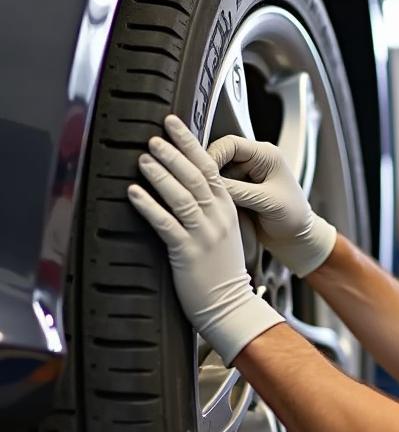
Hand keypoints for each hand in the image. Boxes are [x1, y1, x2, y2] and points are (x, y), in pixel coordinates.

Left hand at [127, 115, 283, 364]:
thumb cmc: (222, 274)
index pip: (210, 168)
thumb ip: (210, 210)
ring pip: (182, 196)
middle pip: (196, 177)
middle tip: (153, 137)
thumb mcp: (224, 235)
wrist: (231, 306)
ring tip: (142, 158)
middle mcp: (218, 219)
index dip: (191, 144)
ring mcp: (205, 235)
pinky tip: (134, 192)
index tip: (174, 125)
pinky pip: (166, 223)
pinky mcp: (189, 252)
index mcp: (228, 211)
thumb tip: (187, 187)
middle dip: (174, 153)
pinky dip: (149, 205)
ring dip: (160, 174)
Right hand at [206, 134, 337, 277]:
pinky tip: (212, 206)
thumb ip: (238, 190)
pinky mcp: (237, 191)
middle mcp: (252, 162)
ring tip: (206, 200)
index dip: (213, 155)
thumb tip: (210, 183)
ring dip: (210, 186)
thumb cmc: (293, 217)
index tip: (203, 173)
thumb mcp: (267, 201)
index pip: (230, 144)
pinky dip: (213, 196)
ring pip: (216, 174)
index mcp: (265, 155)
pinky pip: (218, 188)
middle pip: (219, 157)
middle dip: (208, 172)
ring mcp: (243, 177)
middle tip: (199, 189)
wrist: (296, 238)